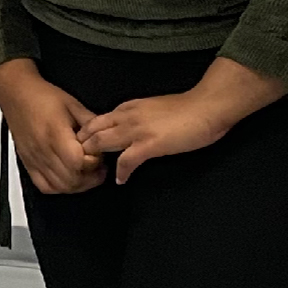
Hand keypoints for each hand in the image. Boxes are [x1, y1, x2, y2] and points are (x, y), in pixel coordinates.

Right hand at [0, 60, 101, 194]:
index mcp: (55, 134)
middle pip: (71, 180)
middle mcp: (43, 150)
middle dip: (90, 177)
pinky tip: (66, 179)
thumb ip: (92, 123)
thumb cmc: (42, 97)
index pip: (78, 162)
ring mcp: (34, 159)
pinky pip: (44, 186)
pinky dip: (58, 188)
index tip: (98, 154)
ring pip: (59, 187)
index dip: (94, 162)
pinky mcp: (28, 162)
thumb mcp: (73, 104)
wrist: (16, 93)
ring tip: (85, 173)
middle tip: (97, 167)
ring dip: (77, 185)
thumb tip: (106, 136)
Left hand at [75, 58, 286, 182]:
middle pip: (92, 131)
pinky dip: (121, 172)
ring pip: (101, 143)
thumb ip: (136, 117)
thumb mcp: (151, 108)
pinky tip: (121, 180)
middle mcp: (126, 116)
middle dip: (82, 146)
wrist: (206, 107)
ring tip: (95, 171)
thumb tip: (128, 129)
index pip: (96, 121)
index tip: (84, 148)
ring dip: (94, 158)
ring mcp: (136, 130)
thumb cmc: (186, 108)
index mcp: (126, 108)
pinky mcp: (149, 144)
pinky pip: (126, 161)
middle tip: (81, 162)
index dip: (87, 135)